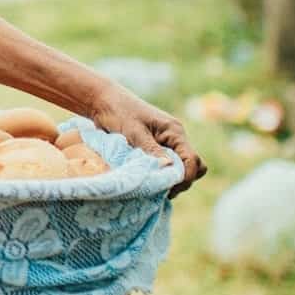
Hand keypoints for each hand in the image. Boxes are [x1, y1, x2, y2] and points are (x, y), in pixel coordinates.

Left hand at [85, 83, 206, 196]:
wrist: (102, 102)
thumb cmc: (118, 111)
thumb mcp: (134, 131)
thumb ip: (151, 149)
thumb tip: (168, 168)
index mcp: (174, 131)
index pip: (192, 160)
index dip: (186, 177)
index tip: (169, 190)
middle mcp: (174, 139)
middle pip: (191, 167)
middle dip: (180, 181)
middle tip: (160, 192)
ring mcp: (165, 144)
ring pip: (178, 169)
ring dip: (168, 180)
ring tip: (151, 188)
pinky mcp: (154, 150)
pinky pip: (164, 167)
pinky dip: (159, 176)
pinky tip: (146, 182)